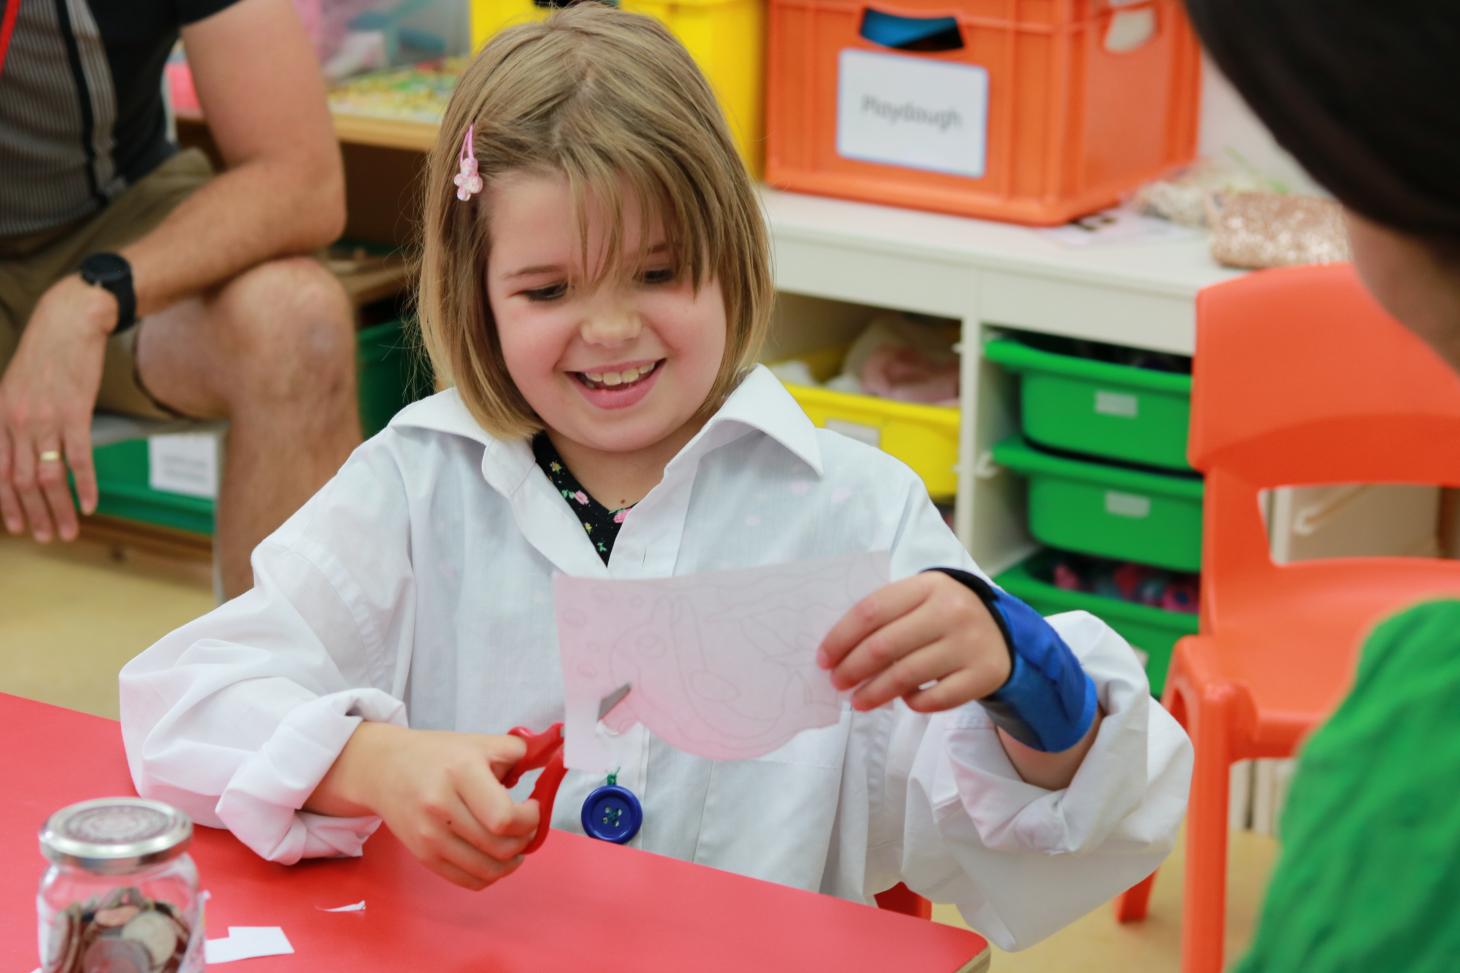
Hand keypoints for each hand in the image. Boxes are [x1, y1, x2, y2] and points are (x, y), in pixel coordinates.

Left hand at [0, 275, 112, 541]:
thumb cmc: (46, 354)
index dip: (7, 505)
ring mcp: (46, 419)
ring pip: (48, 477)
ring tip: (68, 531)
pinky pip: (79, 459)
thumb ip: (13, 420)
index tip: (18, 527)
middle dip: (34, 515)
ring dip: (58, 509)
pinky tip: (90, 504)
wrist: (68, 323)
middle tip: (47, 538)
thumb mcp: (15, 387)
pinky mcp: (75, 414)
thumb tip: (20, 450)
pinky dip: (85, 485)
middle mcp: (17, 422)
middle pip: (21, 481)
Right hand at [310, 723, 541, 890]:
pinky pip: (468, 880)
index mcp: (460, 773)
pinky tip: (496, 857)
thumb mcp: (479, 742)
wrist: (385, 769)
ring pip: (488, 870)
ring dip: (512, 861)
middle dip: (526, 839)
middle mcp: (441, 807)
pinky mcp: (424, 856)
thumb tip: (550, 761)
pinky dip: (491, 875)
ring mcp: (429, 836)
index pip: (505, 818)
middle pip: (500, 846)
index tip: (533, 806)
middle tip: (528, 825)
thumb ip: (518, 752)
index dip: (530, 819)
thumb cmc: (437, 754)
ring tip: (516, 844)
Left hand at [818, 572, 1011, 712]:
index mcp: (928, 585)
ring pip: (906, 676)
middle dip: (851, 669)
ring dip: (874, 693)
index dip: (840, 638)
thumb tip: (837, 652)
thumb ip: (886, 615)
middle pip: (885, 646)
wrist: (1003, 632)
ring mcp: (969, 644)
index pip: (871, 611)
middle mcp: (951, 611)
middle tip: (836, 683)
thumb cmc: (943, 616)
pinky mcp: (983, 676)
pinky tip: (903, 700)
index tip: (823, 658)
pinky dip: (912, 703)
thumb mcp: (920, 599)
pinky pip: (935, 699)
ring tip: (858, 701)